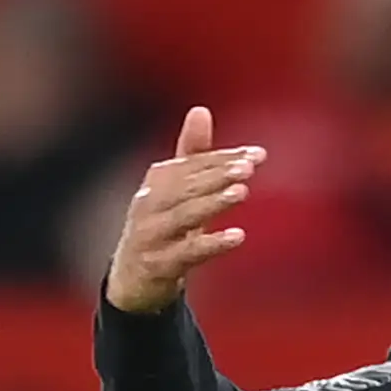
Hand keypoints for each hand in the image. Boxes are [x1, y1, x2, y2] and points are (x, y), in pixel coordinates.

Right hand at [105, 107, 262, 314]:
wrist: (132, 280)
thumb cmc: (162, 228)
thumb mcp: (176, 191)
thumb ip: (192, 155)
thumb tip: (201, 110)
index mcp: (156, 182)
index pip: (191, 165)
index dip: (222, 159)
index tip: (257, 155)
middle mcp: (148, 204)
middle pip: (185, 186)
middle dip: (218, 175)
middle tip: (249, 167)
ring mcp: (151, 235)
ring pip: (183, 216)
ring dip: (212, 203)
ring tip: (242, 192)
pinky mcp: (158, 264)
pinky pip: (186, 253)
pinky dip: (211, 244)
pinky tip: (238, 236)